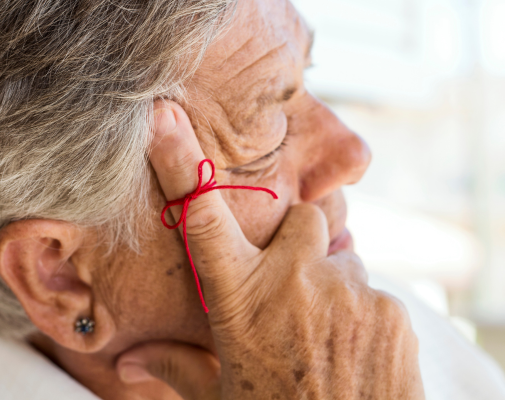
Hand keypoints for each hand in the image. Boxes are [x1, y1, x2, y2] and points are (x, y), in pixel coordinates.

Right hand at [117, 101, 424, 398]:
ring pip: (340, 257)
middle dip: (296, 241)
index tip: (162, 119)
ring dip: (329, 282)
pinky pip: (372, 291)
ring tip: (322, 331)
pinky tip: (351, 349)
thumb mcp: (218, 397)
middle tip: (290, 286)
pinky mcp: (391, 309)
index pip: (201, 218)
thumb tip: (127, 361)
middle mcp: (294, 282)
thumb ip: (177, 367)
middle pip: (301, 218)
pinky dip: (359, 311)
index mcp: (241, 299)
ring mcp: (349, 291)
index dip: (180, 163)